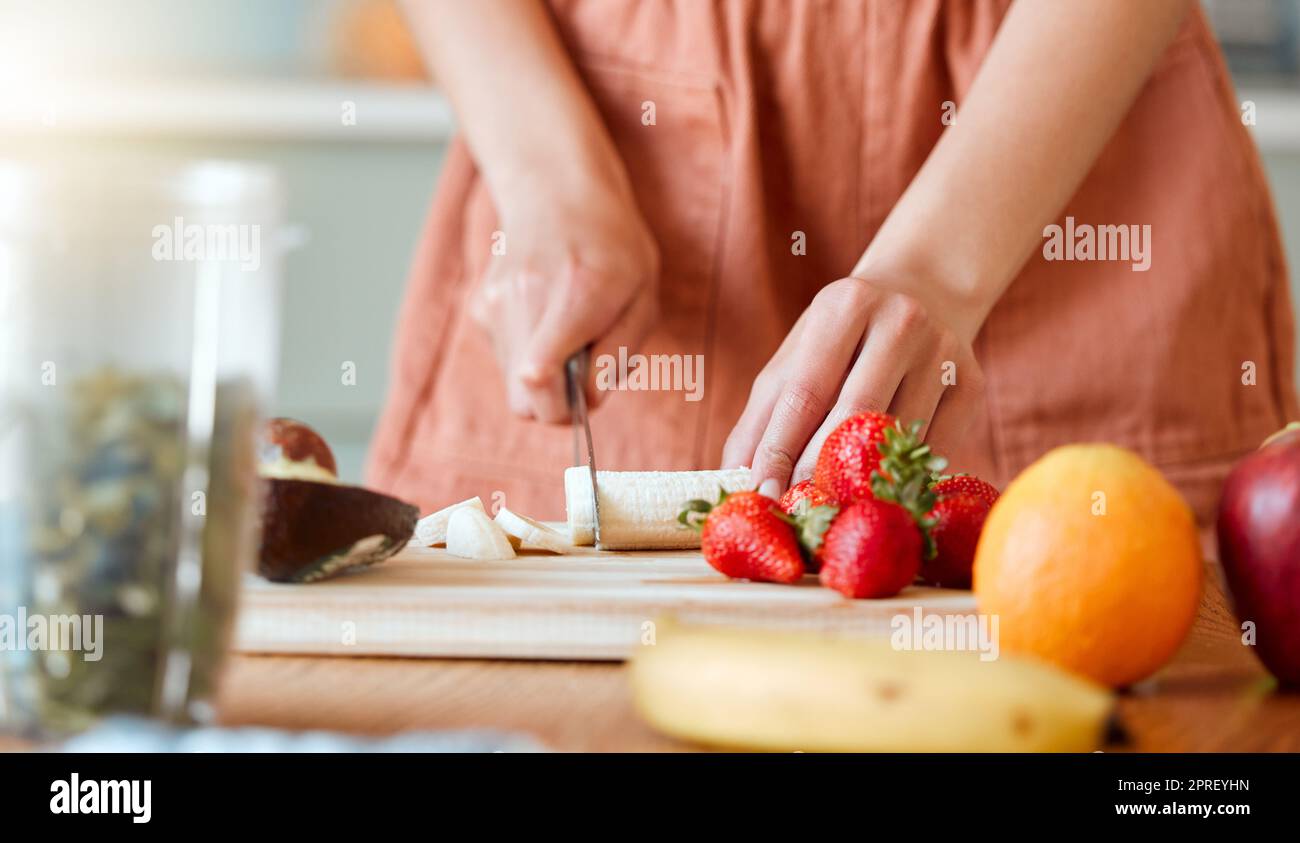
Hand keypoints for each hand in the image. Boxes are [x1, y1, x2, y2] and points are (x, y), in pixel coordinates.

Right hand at [470, 187, 659, 422]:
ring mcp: (495, 304)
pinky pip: (507, 360)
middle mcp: (525, 300)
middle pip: (523, 402)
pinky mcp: (480, 309)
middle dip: (555, 407)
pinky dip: (529, 355)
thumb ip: (618, 354)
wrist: (556, 193)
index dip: (564, 409)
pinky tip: (547, 318)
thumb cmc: (612, 247)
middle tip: (584, 378)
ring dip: (545, 379)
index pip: (540, 377)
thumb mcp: (642, 297)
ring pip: (514, 386)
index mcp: (575, 296)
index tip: (585, 400)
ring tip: (569, 335)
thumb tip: (587, 401)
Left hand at [721, 277, 986, 492]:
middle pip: (854, 417)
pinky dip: (902, 477)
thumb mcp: (794, 361)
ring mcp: (944, 352)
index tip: (760, 493)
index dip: (780, 449)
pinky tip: (879, 491)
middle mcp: (901, 321)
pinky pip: (934, 449)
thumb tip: (735, 480)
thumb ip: (761, 418)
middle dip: (818, 472)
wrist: (922, 295)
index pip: (805, 392)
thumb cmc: (840, 342)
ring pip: (897, 438)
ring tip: (832, 507)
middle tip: (794, 511)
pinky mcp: (972, 385)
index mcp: (845, 306)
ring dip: (862, 480)